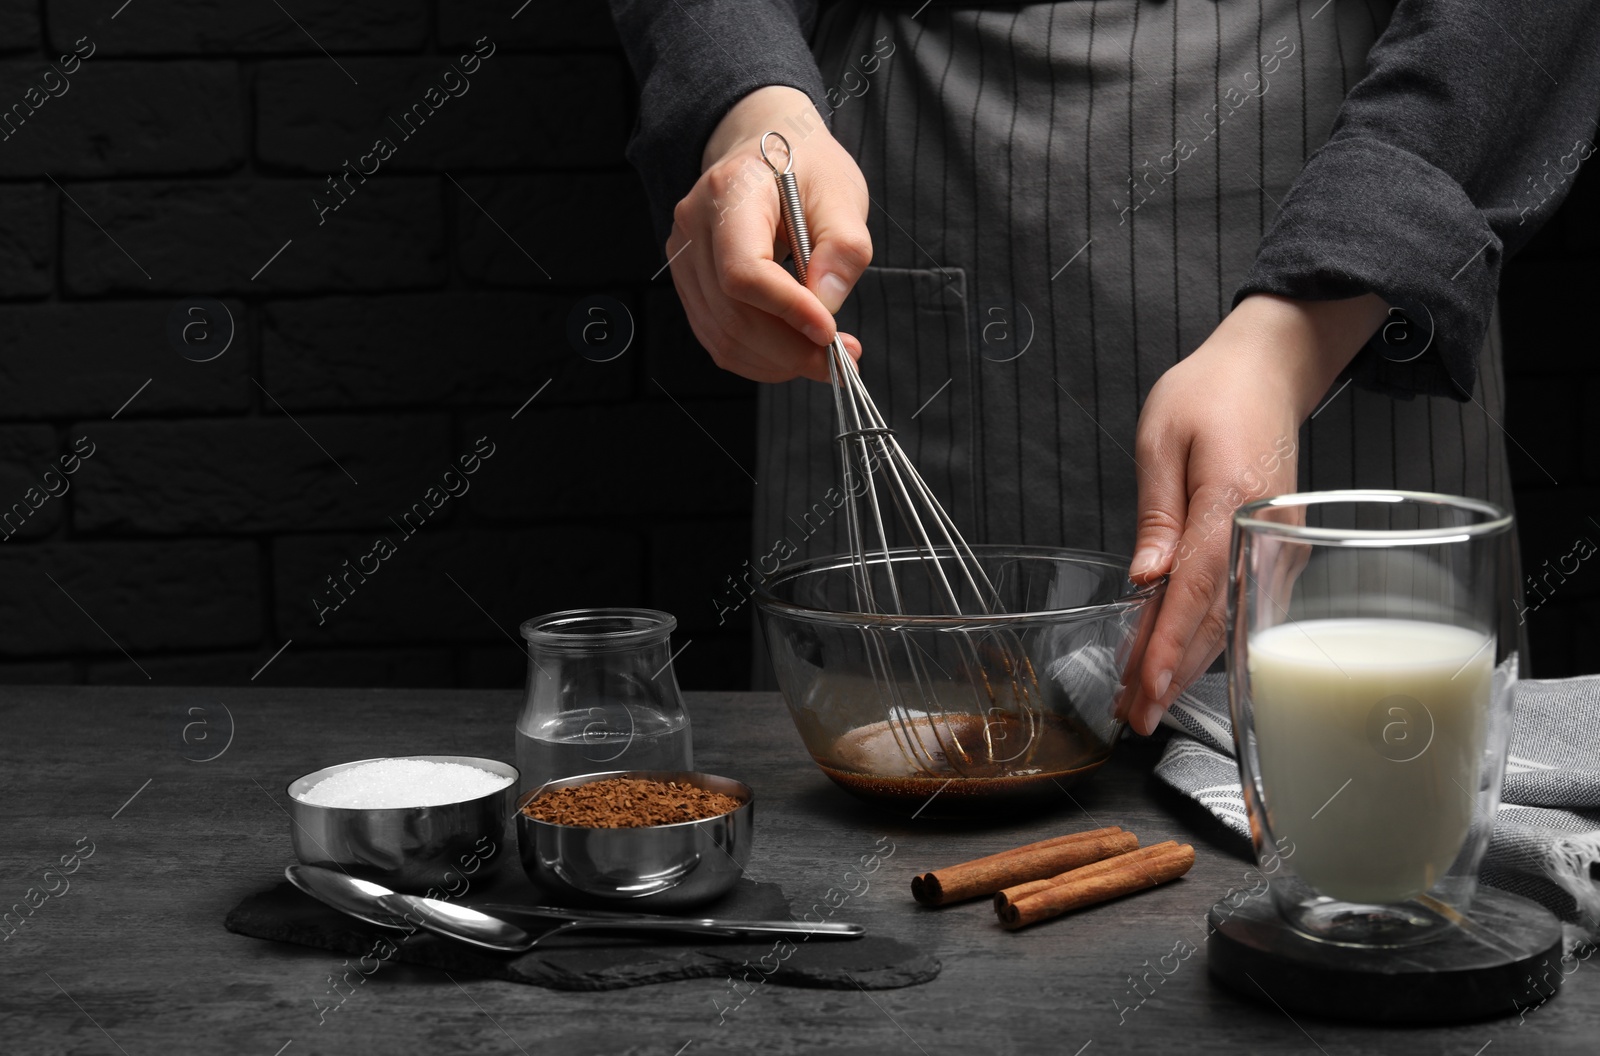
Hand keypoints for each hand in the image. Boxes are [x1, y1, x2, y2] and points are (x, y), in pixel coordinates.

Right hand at [665, 86, 872, 382]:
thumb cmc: (805, 168)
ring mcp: (684, 257)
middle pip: (732, 312)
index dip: (787, 311)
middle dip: (790, 349)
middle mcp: (693, 226)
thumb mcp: (841, 192)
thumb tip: (826, 305)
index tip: (831, 333)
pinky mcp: (690, 284)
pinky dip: (758, 358)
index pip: (744, 270)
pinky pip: (718, 338)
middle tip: (839, 359)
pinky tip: (792, 352)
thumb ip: (843, 247)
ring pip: (722, 335)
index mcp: (730, 192)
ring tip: (822, 358)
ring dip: (776, 361)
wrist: (762, 153)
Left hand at [1119, 292, 1388, 734]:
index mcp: (1233, 497)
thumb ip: (1157, 514)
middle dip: (1172, 673)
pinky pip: (1238, 602)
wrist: (1268, 369)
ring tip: (1145, 702)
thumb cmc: (1210, 391)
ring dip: (1187, 664)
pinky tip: (1175, 660)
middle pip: (1215, 618)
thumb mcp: (1161, 438)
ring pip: (1229, 619)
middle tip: (1134, 717)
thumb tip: (1145, 580)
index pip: (1197, 587)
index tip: (1147, 689)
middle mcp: (1265, 530)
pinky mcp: (1276, 549)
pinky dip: (1205, 636)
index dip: (1171, 645)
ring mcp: (1277, 544)